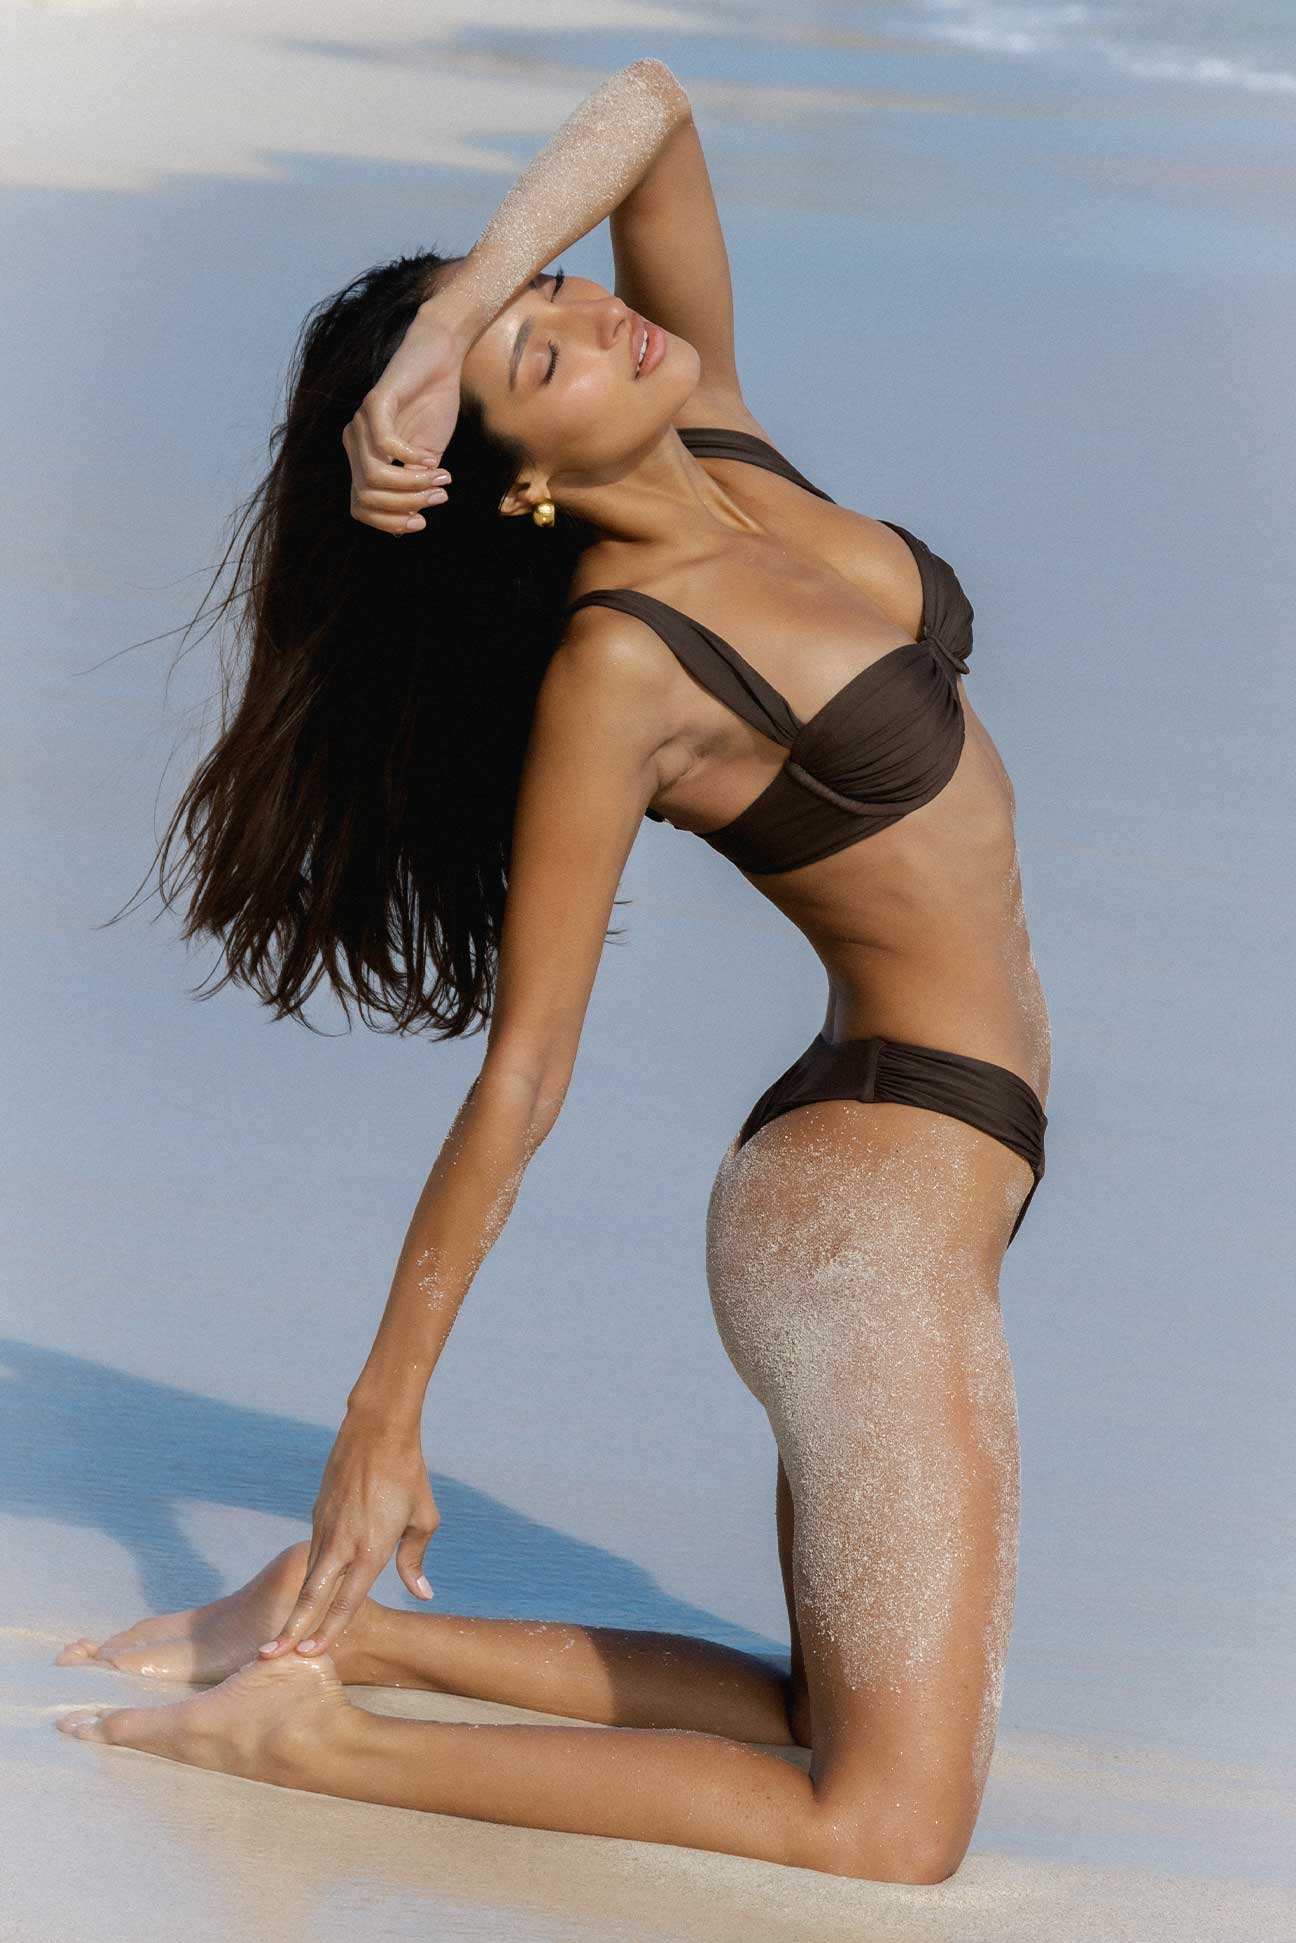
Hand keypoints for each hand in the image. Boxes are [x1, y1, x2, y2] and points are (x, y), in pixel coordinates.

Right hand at [259, 1412, 439, 1658]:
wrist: (377, 1429)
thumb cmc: (408, 1474)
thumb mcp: (424, 1518)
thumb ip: (415, 1559)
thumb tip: (422, 1593)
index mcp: (371, 1548)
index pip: (347, 1601)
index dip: (329, 1631)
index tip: (311, 1654)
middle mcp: (343, 1542)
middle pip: (313, 1596)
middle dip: (291, 1630)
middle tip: (269, 1658)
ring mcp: (326, 1527)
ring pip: (307, 1577)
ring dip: (294, 1609)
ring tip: (277, 1639)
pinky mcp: (318, 1514)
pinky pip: (313, 1554)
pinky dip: (307, 1579)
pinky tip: (304, 1597)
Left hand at [343, 307, 463, 536]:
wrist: (439, 360)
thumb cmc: (432, 407)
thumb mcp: (425, 459)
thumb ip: (415, 487)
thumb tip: (408, 522)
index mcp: (362, 459)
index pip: (360, 507)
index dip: (389, 522)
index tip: (422, 521)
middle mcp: (354, 443)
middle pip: (366, 497)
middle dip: (406, 504)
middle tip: (438, 496)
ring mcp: (360, 423)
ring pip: (373, 476)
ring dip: (412, 485)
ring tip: (439, 479)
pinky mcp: (375, 403)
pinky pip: (384, 445)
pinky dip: (410, 458)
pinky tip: (429, 457)